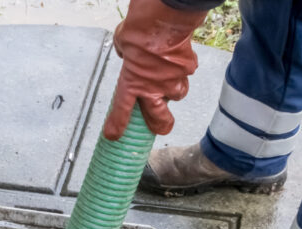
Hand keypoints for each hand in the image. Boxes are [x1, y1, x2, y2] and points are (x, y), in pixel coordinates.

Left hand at [103, 0, 207, 139]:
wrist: (163, 19)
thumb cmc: (139, 29)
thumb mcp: (122, 43)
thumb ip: (125, 54)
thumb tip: (129, 53)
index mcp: (131, 83)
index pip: (121, 111)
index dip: (117, 126)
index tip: (113, 136)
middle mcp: (153, 87)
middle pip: (159, 119)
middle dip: (161, 125)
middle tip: (161, 127)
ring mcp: (172, 80)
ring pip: (177, 94)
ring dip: (174, 91)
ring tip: (170, 82)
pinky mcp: (188, 68)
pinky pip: (186, 72)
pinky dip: (183, 68)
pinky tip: (179, 59)